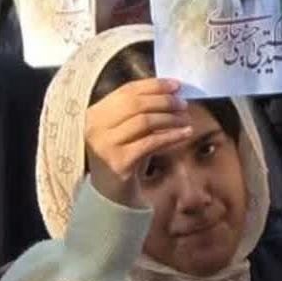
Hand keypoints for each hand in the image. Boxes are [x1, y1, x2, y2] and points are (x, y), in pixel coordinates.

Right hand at [85, 79, 191, 207]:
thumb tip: (171, 93)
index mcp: (95, 113)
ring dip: (170, 119)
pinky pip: (151, 143)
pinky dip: (171, 136)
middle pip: (136, 104)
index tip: (176, 85)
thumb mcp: (125, 130)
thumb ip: (139, 111)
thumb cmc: (122, 156)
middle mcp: (96, 127)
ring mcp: (106, 144)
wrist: (110, 194)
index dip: (154, 85)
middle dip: (164, 101)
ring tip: (185, 119)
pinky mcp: (119, 161)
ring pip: (145, 121)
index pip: (127, 91)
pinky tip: (184, 134)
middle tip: (183, 104)